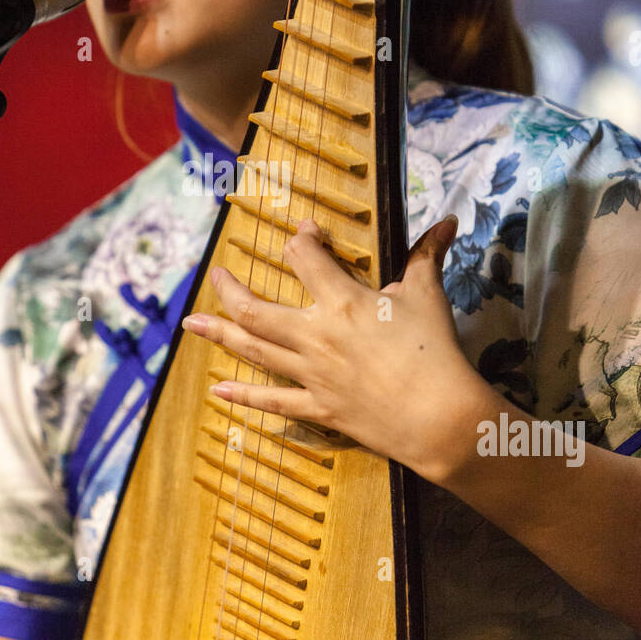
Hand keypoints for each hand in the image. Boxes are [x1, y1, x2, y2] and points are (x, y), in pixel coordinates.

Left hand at [181, 215, 487, 485]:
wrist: (439, 418)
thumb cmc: (435, 352)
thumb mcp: (429, 297)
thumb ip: (428, 256)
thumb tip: (448, 221)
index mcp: (341, 302)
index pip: (305, 258)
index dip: (301, 239)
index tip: (302, 232)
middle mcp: (315, 335)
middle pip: (256, 309)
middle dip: (229, 290)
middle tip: (214, 276)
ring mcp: (312, 374)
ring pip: (254, 350)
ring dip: (220, 334)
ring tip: (192, 324)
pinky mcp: (318, 407)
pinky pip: (273, 400)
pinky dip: (244, 395)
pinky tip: (219, 388)